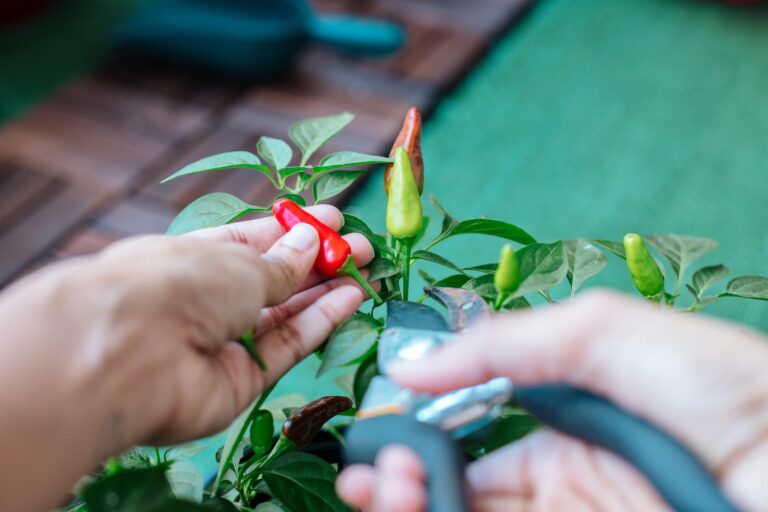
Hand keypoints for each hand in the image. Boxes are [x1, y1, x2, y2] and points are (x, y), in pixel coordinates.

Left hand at [0, 205, 373, 509]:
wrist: (131, 353)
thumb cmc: (177, 283)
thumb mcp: (238, 260)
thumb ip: (281, 262)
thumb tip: (310, 243)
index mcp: (194, 258)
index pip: (252, 241)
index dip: (294, 230)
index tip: (334, 219)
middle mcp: (206, 300)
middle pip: (273, 279)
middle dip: (319, 261)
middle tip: (361, 246)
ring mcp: (222, 342)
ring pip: (284, 314)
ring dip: (325, 291)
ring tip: (365, 269)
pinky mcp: (240, 381)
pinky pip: (286, 346)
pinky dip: (320, 322)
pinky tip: (351, 298)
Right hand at [337, 291, 767, 511]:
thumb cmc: (719, 386)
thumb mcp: (602, 333)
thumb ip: (504, 344)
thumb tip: (410, 365)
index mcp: (560, 424)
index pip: (467, 438)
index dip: (417, 438)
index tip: (379, 434)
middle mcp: (557, 483)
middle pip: (456, 491)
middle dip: (401, 481)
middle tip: (373, 475)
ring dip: (414, 504)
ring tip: (385, 487)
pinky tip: (420, 503)